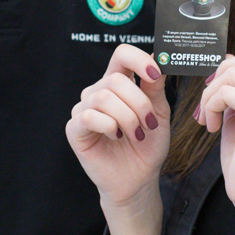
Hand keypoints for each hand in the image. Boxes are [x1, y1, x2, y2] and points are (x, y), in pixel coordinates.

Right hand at [66, 45, 169, 209]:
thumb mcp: (159, 113)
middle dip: (139, 103)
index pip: (121, 55)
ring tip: (136, 135)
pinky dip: (109, 126)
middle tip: (148, 124)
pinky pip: (89, 116)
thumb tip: (157, 59)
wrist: (139, 179)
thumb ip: (155, 87)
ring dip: (128, 118)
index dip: (138, 59)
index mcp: (119, 84)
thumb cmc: (147, 146)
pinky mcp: (74, 129)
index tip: (155, 74)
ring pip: (104, 97)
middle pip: (115, 79)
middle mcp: (99, 92)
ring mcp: (84, 110)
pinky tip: (117, 137)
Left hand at [195, 52, 234, 234]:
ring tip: (208, 120)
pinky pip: (225, 92)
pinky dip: (211, 106)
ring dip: (210, 96)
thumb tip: (226, 61)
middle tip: (207, 105)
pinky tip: (212, 128)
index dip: (229, 68)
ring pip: (231, 75)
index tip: (214, 91)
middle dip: (217, 80)